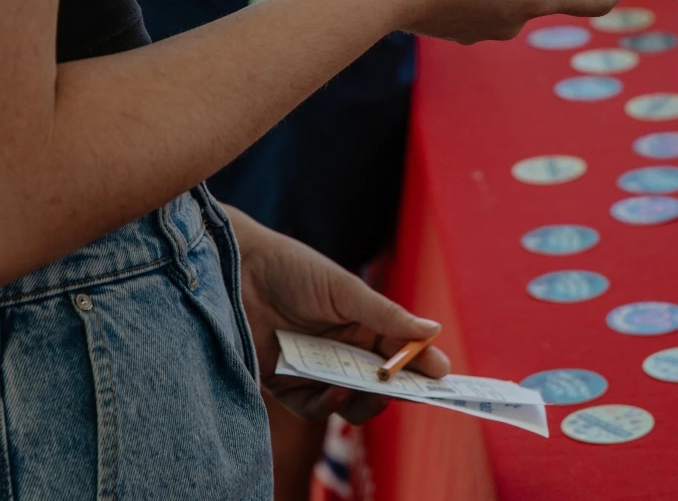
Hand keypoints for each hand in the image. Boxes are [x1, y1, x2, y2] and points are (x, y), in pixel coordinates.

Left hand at [227, 205, 449, 423]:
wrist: (234, 271)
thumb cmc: (292, 269)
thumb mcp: (343, 289)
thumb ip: (385, 314)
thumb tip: (432, 330)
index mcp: (364, 322)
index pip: (401, 350)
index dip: (423, 364)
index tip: (442, 376)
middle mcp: (343, 349)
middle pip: (381, 382)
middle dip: (397, 389)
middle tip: (401, 389)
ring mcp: (316, 368)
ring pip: (351, 402)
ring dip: (363, 401)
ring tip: (367, 389)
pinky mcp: (286, 384)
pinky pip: (313, 408)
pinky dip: (326, 406)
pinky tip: (332, 391)